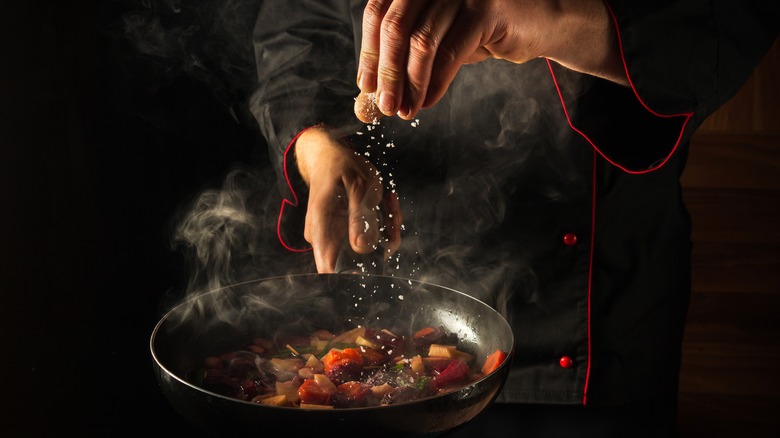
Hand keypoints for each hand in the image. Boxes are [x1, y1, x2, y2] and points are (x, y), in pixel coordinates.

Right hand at [295, 126, 402, 271]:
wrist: (330, 157)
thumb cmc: (340, 167)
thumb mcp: (357, 186)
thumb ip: (359, 216)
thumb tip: (361, 247)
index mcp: (321, 227)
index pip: (329, 268)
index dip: (352, 276)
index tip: (377, 264)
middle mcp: (325, 237)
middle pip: (358, 260)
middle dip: (382, 243)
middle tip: (392, 216)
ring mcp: (337, 236)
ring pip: (370, 249)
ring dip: (387, 230)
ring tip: (390, 202)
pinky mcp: (349, 233)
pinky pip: (372, 238)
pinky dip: (385, 224)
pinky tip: (387, 203)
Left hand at [355, 0, 625, 120]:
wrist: (543, 22)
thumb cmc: (488, 29)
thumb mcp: (442, 35)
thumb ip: (411, 51)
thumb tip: (377, 86)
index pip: (380, 10)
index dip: (370, 49)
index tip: (365, 84)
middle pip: (395, 24)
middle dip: (386, 71)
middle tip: (384, 105)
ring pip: (421, 41)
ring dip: (409, 83)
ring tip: (404, 110)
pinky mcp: (487, 8)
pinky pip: (451, 52)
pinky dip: (435, 83)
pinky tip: (426, 102)